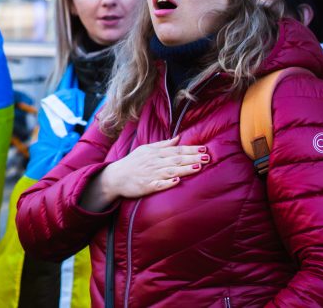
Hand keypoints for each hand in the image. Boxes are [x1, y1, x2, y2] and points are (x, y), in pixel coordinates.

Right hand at [81, 136, 207, 210]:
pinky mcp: (147, 186)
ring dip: (184, 169)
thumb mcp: (147, 149)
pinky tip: (177, 181)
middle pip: (176, 159)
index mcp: (156, 153)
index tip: (204, 149)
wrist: (115, 176)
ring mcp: (151, 174)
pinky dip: (168, 182)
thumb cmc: (133, 162)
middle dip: (192, 158)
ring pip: (170, 171)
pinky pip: (159, 184)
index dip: (190, 149)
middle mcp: (155, 162)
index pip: (176, 150)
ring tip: (198, 167)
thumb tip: (178, 137)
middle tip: (207, 157)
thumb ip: (163, 144)